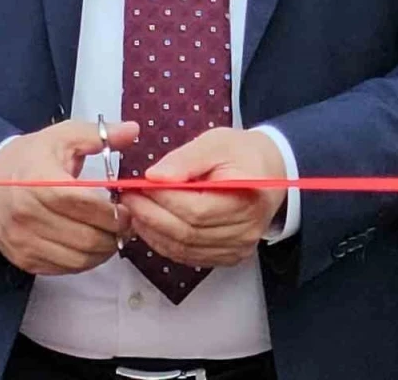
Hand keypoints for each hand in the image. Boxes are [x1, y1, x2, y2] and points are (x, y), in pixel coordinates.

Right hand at [0, 119, 137, 276]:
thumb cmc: (30, 157)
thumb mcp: (62, 136)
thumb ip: (99, 134)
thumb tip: (133, 130)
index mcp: (40, 182)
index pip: (85, 206)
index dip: (113, 212)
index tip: (128, 208)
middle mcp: (28, 216)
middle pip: (85, 237)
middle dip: (114, 234)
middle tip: (126, 224)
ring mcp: (24, 241)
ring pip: (78, 259)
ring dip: (103, 251)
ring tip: (112, 235)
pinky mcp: (24, 260)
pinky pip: (63, 269)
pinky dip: (84, 261)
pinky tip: (92, 245)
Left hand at [121, 128, 285, 269]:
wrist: (270, 172)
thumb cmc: (242, 153)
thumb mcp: (216, 142)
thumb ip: (185, 159)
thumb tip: (153, 177)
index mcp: (247, 196)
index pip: (196, 208)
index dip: (163, 200)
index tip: (137, 185)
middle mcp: (246, 230)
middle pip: (189, 232)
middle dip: (152, 216)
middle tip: (127, 199)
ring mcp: (239, 248)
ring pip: (186, 249)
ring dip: (154, 233)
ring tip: (134, 212)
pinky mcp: (229, 256)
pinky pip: (191, 256)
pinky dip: (166, 244)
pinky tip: (151, 227)